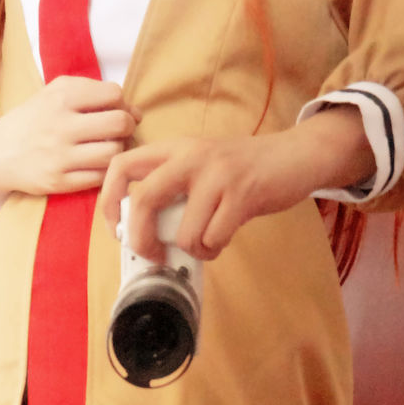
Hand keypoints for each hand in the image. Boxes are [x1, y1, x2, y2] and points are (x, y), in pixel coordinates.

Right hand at [0, 77, 140, 213]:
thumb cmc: (35, 119)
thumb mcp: (54, 92)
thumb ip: (91, 91)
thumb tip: (132, 110)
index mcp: (62, 97)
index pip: (113, 94)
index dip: (122, 103)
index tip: (117, 110)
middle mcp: (61, 125)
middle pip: (119, 123)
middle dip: (127, 126)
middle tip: (121, 131)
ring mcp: (60, 156)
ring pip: (113, 153)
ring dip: (118, 150)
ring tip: (109, 148)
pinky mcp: (59, 182)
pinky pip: (99, 177)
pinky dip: (105, 170)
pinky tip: (98, 165)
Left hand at [98, 107, 374, 261]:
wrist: (295, 155)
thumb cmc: (243, 170)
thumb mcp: (201, 167)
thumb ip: (172, 189)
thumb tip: (141, 233)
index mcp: (174, 149)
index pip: (121, 166)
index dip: (108, 202)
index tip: (118, 230)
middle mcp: (190, 156)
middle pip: (143, 201)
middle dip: (140, 240)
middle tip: (153, 255)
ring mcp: (217, 174)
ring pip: (184, 233)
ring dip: (193, 250)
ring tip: (207, 242)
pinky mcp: (242, 194)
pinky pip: (213, 239)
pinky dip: (215, 249)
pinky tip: (223, 239)